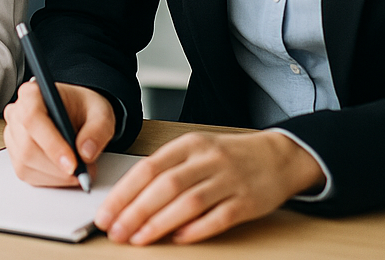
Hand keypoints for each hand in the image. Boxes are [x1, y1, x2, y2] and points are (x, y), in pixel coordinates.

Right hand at [4, 80, 116, 186]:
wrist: (78, 116)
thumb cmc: (84, 109)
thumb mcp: (100, 112)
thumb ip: (98, 130)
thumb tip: (86, 153)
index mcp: (32, 94)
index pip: (32, 118)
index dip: (51, 143)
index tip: (72, 163)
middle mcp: (17, 113)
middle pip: (28, 147)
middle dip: (58, 166)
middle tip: (84, 172)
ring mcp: (13, 136)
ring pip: (26, 164)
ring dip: (56, 175)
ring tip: (80, 171)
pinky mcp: (16, 156)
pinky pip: (28, 175)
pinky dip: (51, 180)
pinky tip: (66, 173)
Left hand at [94, 129, 323, 244]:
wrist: (279, 157)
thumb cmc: (228, 157)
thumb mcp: (195, 152)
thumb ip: (167, 171)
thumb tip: (129, 200)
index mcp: (188, 145)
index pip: (148, 168)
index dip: (124, 193)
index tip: (106, 213)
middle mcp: (207, 160)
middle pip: (165, 186)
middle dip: (135, 211)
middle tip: (116, 232)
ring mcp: (228, 180)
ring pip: (188, 202)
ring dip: (159, 223)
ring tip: (139, 239)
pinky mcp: (247, 202)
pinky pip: (218, 217)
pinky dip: (196, 229)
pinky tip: (178, 239)